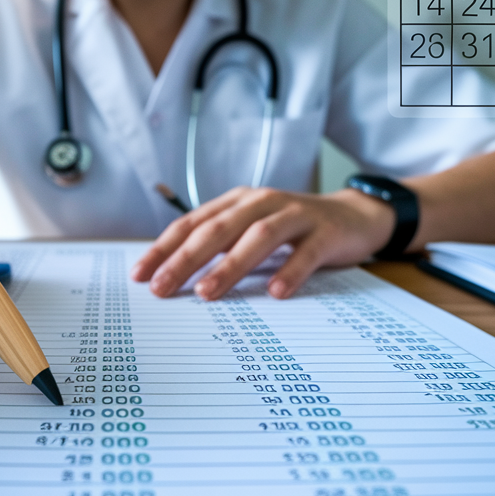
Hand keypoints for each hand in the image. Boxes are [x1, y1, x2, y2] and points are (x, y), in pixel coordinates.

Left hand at [130, 186, 396, 299]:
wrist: (354, 216)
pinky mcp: (325, 232)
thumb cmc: (292, 229)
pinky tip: (275, 292)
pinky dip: (290, 270)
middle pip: (218, 229)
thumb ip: (220, 245)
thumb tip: (173, 276)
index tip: (140, 275)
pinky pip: (306, 252)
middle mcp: (262, 202)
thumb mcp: (251, 229)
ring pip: (258, 236)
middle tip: (163, 288)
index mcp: (237, 201)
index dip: (164, 248)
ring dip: (230, 265)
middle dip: (186, 259)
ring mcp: (295, 215)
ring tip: (208, 293)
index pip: (193, 223)